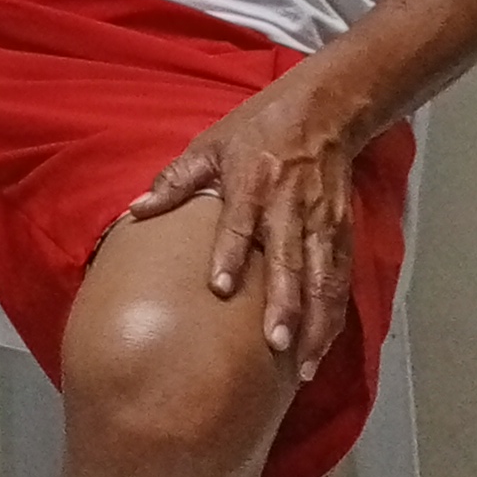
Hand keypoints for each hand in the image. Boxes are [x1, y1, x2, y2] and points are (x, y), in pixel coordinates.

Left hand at [130, 69, 359, 382]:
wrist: (323, 110)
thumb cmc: (257, 128)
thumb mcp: (211, 145)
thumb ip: (175, 181)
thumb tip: (135, 209)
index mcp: (252, 183)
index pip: (240, 223)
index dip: (231, 254)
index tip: (220, 288)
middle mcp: (289, 207)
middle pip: (288, 261)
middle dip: (285, 306)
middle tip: (274, 346)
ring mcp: (320, 222)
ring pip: (322, 280)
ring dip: (316, 324)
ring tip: (305, 366)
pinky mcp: (341, 232)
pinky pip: (340, 280)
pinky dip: (335, 315)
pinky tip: (323, 347)